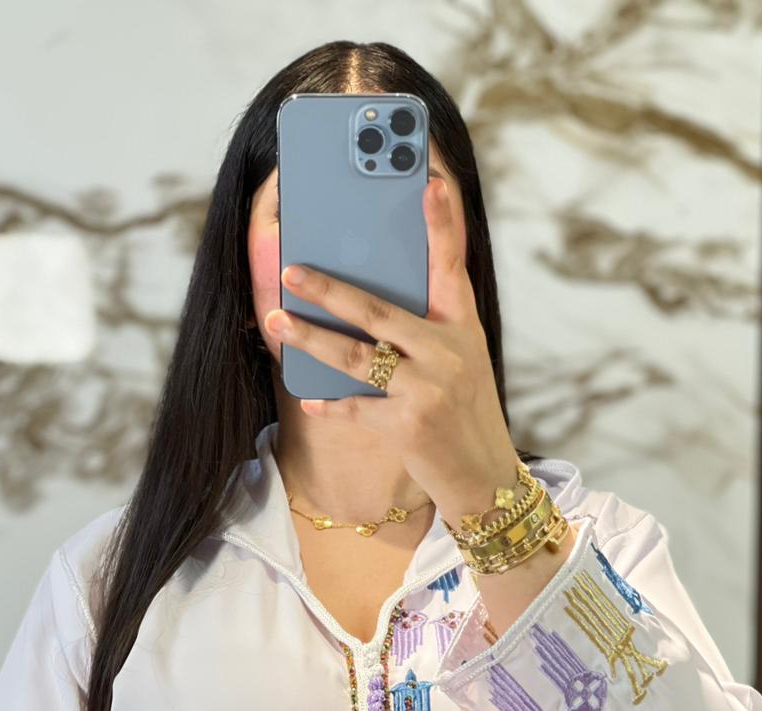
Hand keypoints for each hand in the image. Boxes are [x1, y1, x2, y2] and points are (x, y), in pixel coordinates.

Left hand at [265, 175, 521, 516]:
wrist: (485, 478)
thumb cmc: (463, 413)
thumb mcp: (460, 362)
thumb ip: (425, 330)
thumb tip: (362, 304)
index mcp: (463, 328)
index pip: (452, 266)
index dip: (442, 223)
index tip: (430, 180)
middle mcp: (449, 353)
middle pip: (378, 311)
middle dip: (330, 289)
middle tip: (292, 269)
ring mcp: (428, 390)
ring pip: (356, 357)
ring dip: (310, 338)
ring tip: (277, 320)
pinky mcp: (409, 427)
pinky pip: (356, 409)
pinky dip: (330, 405)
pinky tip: (309, 399)